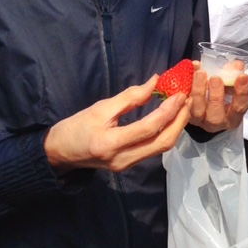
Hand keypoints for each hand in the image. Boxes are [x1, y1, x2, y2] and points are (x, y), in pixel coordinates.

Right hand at [44, 78, 192, 172]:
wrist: (60, 153)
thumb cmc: (76, 127)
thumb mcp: (100, 108)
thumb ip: (130, 97)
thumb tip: (155, 82)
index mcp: (111, 143)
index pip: (149, 127)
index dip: (168, 110)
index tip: (179, 93)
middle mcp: (123, 159)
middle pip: (162, 142)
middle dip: (179, 121)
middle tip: (187, 100)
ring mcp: (128, 165)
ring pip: (161, 147)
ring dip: (176, 127)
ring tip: (183, 107)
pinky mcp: (130, 165)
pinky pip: (154, 149)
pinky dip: (166, 133)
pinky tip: (170, 118)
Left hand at [187, 67, 247, 132]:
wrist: (204, 98)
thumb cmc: (222, 91)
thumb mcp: (231, 84)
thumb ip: (234, 75)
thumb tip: (236, 65)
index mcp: (232, 117)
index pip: (239, 108)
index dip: (241, 93)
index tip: (242, 76)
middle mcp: (216, 123)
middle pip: (216, 116)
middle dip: (216, 97)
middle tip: (215, 78)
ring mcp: (198, 121)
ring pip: (197, 112)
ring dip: (198, 92)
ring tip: (200, 74)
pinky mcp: (185, 114)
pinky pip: (183, 105)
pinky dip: (185, 90)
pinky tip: (187, 74)